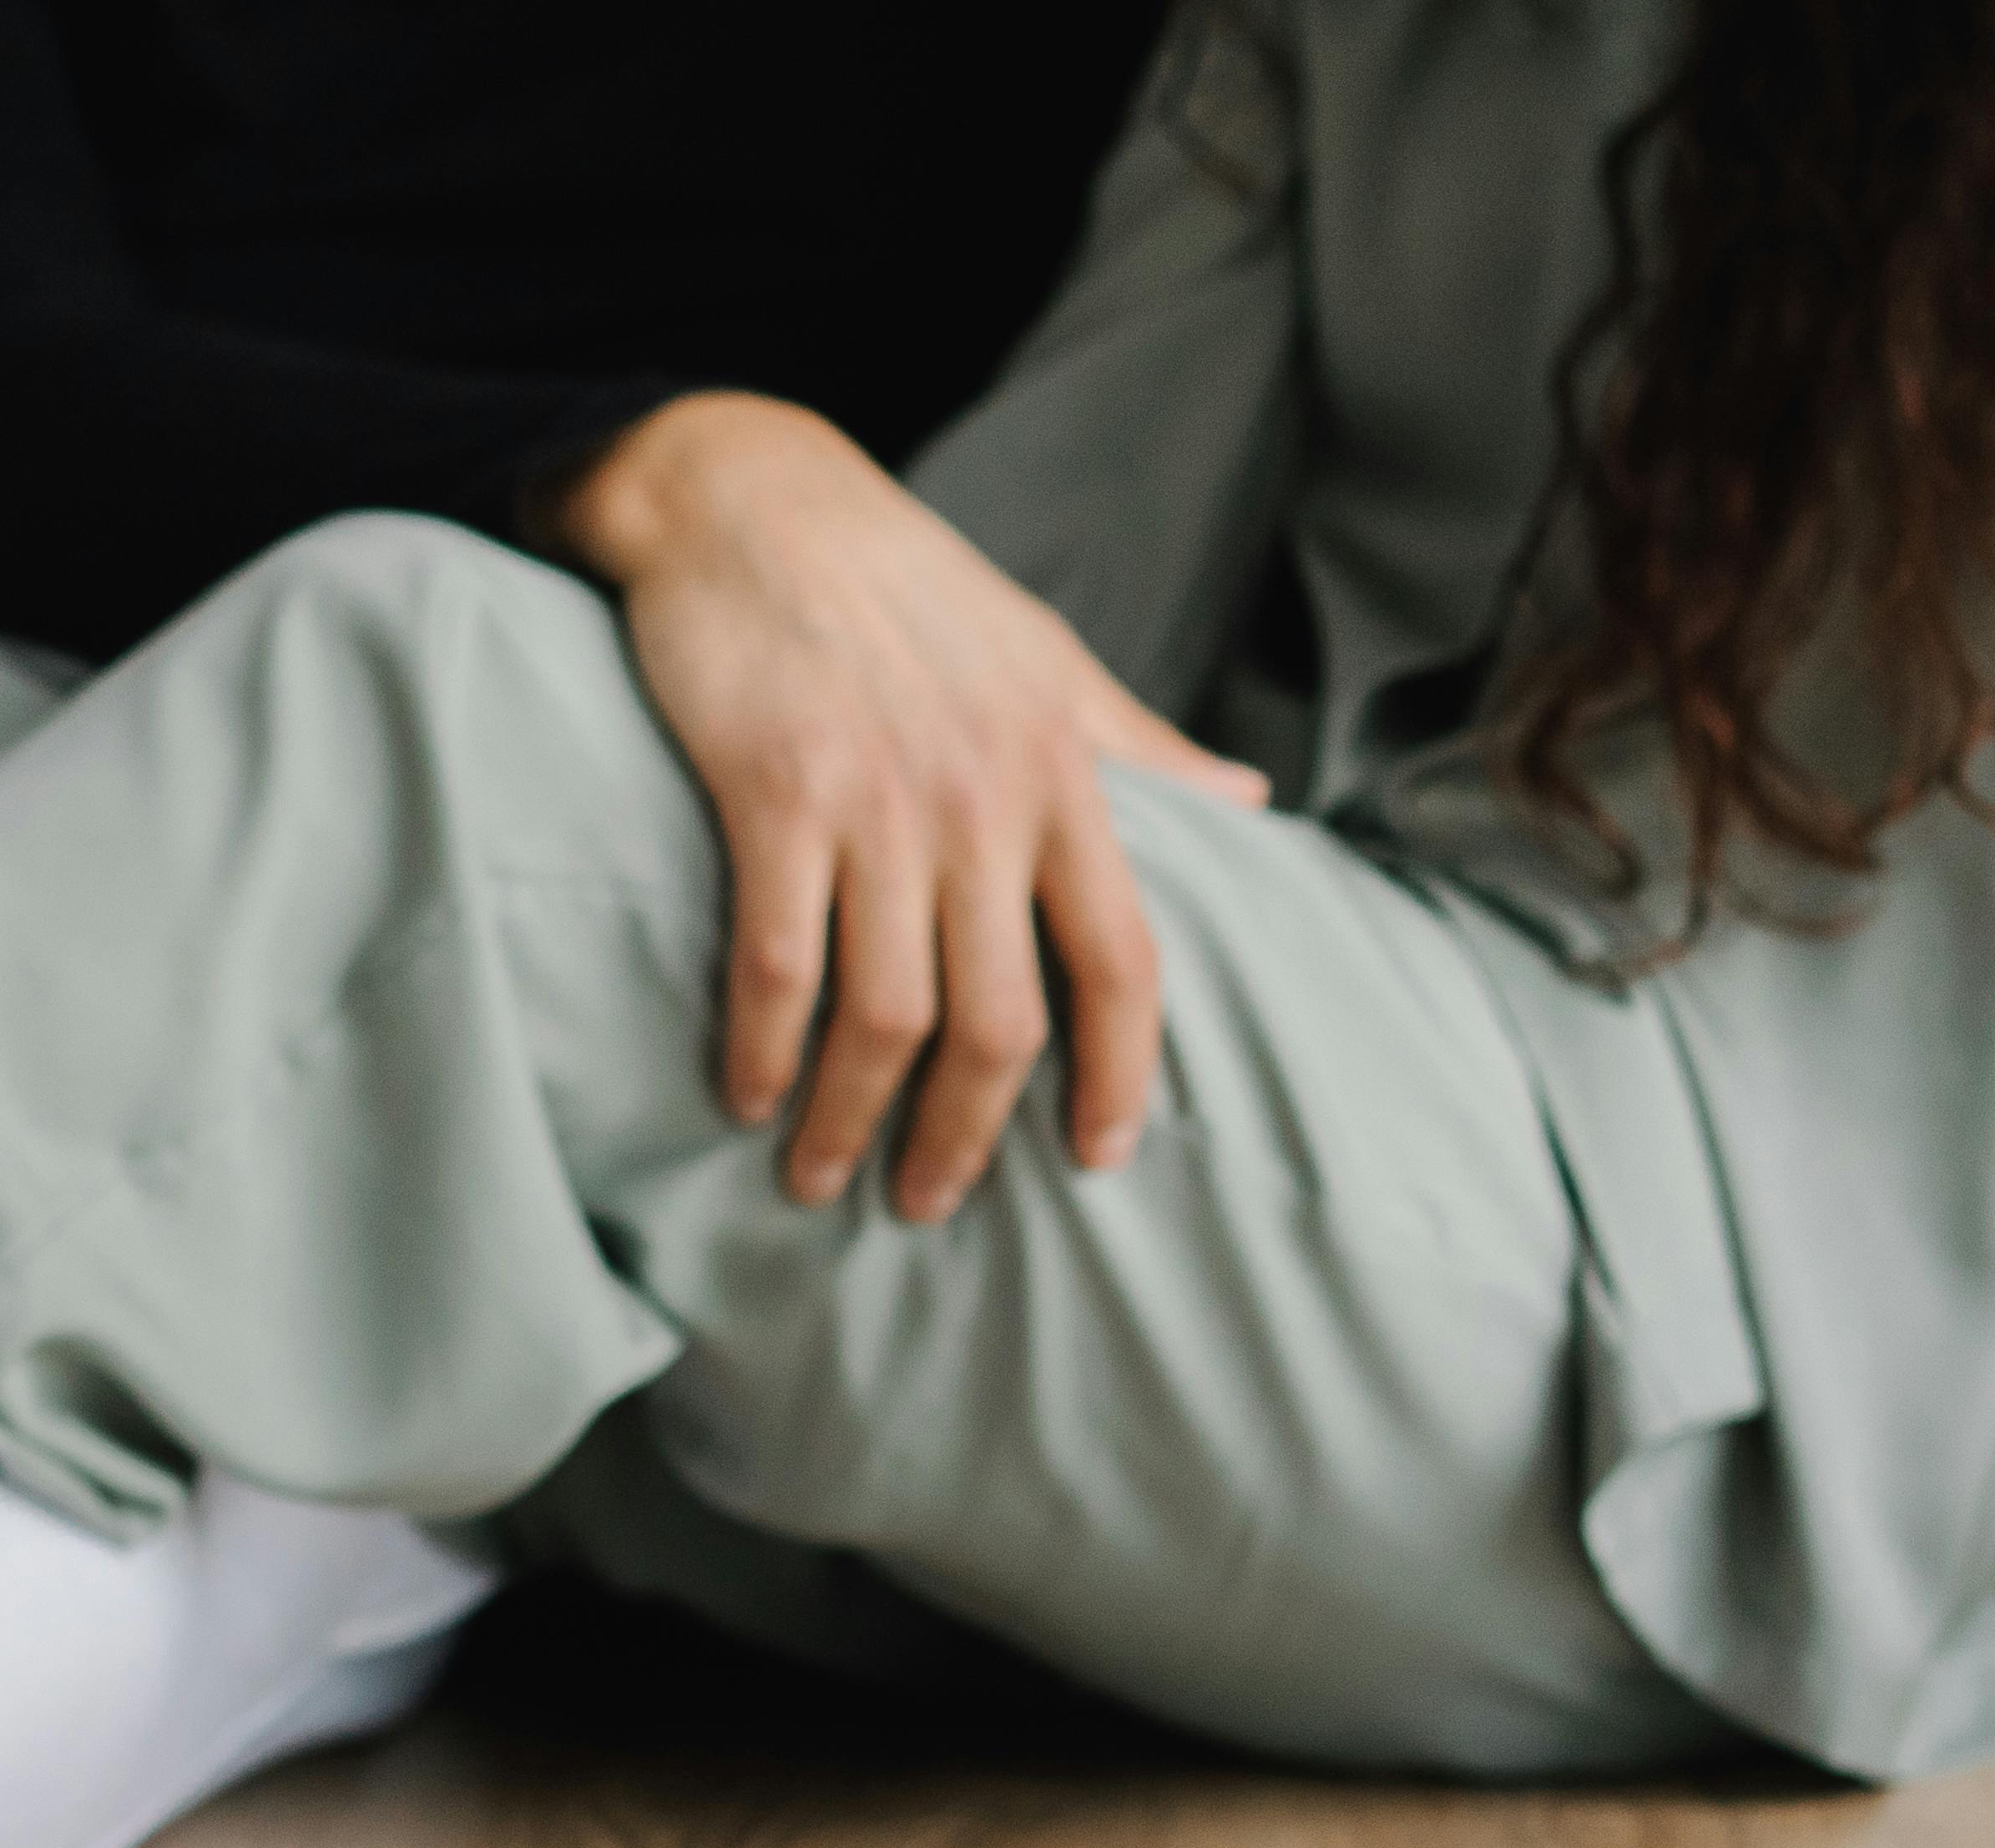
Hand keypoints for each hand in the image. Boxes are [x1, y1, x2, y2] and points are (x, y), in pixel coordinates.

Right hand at [552, 392, 1273, 1222]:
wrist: (754, 496)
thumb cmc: (907, 587)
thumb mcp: (1049, 659)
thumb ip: (1141, 751)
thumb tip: (1250, 805)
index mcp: (1061, 773)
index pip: (1123, 956)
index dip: (1119, 1073)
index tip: (1097, 1159)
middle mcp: (982, 798)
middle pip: (1000, 1020)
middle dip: (964, 1137)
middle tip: (927, 1204)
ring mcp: (876, 800)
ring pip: (886, 1015)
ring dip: (850, 1121)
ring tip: (819, 1177)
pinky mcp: (772, 793)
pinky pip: (776, 964)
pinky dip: (760, 1050)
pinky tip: (744, 1094)